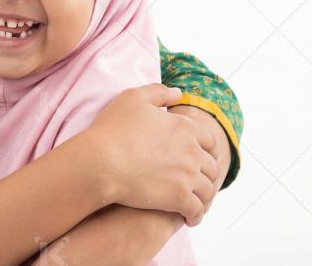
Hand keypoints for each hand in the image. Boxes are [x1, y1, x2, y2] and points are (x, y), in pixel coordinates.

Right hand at [84, 84, 219, 225]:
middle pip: (211, 166)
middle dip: (208, 174)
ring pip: (208, 190)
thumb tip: (178, 92)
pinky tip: (189, 218)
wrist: (100, 162)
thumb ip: (158, 92)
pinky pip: (197, 210)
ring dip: (204, 196)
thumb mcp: (132, 98)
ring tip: (196, 201)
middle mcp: (192, 151)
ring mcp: (188, 176)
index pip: (209, 139)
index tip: (204, 156)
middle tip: (200, 180)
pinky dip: (196, 215)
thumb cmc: (112, 130)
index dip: (208, 149)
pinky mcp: (179, 198)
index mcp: (185, 127)